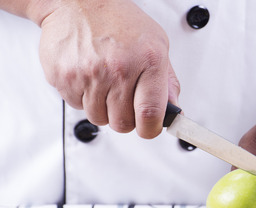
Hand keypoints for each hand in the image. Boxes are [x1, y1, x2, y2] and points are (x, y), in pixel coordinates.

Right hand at [38, 0, 179, 137]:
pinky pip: (77, 106)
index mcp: (148, 61)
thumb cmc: (119, 21)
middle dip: (126, 118)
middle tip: (124, 100)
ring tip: (105, 83)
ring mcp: (89, 74)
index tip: (149, 128)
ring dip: (103, 108)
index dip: (150, 129)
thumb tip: (173, 109)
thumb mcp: (157, 44)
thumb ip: (167, 81)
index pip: (151, 115)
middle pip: (123, 124)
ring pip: (99, 118)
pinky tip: (89, 77)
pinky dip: (84, 97)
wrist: (78, 2)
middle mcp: (118, 69)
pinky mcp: (64, 78)